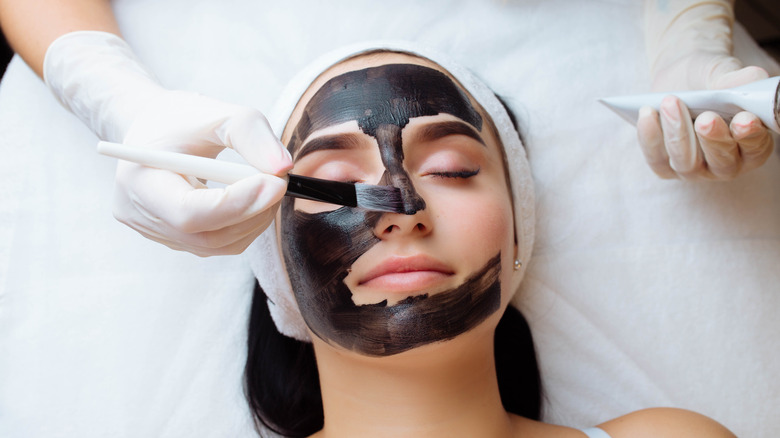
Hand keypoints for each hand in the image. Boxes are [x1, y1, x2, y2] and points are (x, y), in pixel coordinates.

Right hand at [44, 31, 291, 254]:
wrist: (155, 131)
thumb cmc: (180, 119)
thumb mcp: (215, 112)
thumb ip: (250, 134)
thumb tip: (282, 168)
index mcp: (138, 180)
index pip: (188, 212)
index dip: (236, 203)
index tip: (276, 182)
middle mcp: (141, 215)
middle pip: (207, 235)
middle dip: (253, 210)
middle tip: (281, 181)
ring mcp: (159, 233)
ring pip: (220, 244)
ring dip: (255, 218)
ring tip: (268, 184)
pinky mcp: (178, 240)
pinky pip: (221, 244)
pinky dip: (246, 224)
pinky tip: (253, 198)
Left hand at [636, 65, 773, 179]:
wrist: (681, 77)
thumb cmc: (711, 78)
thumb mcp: (724, 73)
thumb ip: (739, 80)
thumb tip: (754, 78)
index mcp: (751, 143)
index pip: (756, 148)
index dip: (751, 136)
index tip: (744, 119)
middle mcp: (725, 163)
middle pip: (722, 162)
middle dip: (713, 140)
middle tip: (706, 117)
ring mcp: (694, 169)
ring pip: (686, 162)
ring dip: (678, 134)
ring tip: (671, 102)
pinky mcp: (665, 167)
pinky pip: (656, 159)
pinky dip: (650, 137)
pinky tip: (647, 112)